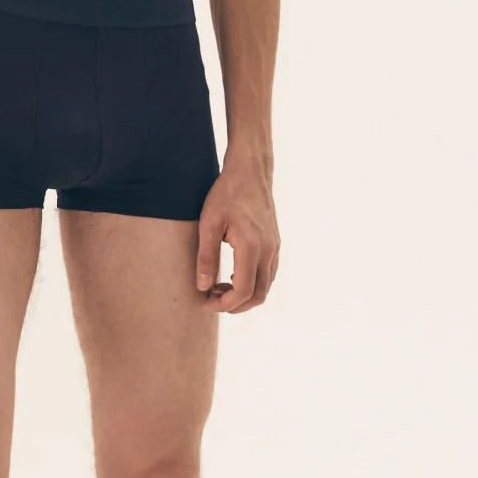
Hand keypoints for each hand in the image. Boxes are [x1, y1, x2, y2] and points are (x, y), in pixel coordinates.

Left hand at [195, 158, 278, 311]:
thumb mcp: (209, 223)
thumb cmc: (227, 193)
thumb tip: (202, 287)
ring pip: (265, 287)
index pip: (243, 290)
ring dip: (243, 295)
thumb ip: (206, 256)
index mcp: (252, 246)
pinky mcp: (274, 244)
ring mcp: (274, 248)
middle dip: (234, 305)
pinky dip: (251, 283)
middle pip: (258, 295)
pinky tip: (231, 275)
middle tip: (210, 298)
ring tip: (217, 287)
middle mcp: (268, 251)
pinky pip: (267, 274)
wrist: (251, 172)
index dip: (224, 304)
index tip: (205, 302)